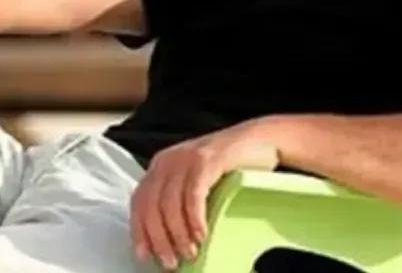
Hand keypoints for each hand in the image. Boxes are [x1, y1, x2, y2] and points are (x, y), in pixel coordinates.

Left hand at [130, 119, 283, 269]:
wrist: (261, 140)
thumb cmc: (231, 168)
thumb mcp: (196, 181)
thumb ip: (179, 201)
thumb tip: (170, 241)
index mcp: (161, 166)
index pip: (139, 201)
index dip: (139, 230)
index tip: (144, 255)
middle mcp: (168, 160)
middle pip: (151, 205)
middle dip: (159, 239)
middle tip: (171, 262)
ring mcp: (187, 158)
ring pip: (170, 204)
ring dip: (178, 234)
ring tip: (190, 253)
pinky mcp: (208, 160)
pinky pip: (193, 195)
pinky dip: (194, 219)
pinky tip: (201, 235)